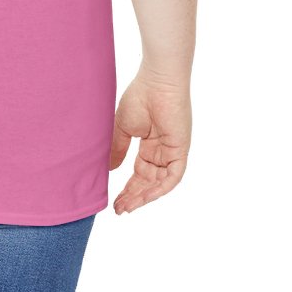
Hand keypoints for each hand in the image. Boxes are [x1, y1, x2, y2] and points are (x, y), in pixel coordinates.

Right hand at [108, 67, 191, 214]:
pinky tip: (143, 197)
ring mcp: (173, 152)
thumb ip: (118, 149)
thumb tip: (111, 170)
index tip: (115, 201)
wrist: (156, 82)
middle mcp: (163, 151)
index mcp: (150, 144)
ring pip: (160, 183)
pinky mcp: (180, 150)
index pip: (140, 173)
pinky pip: (172, 177)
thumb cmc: (140, 97)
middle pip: (149, 181)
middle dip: (134, 196)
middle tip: (119, 209)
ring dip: (143, 196)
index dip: (128, 188)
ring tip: (126, 206)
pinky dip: (158, 189)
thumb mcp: (123, 128)